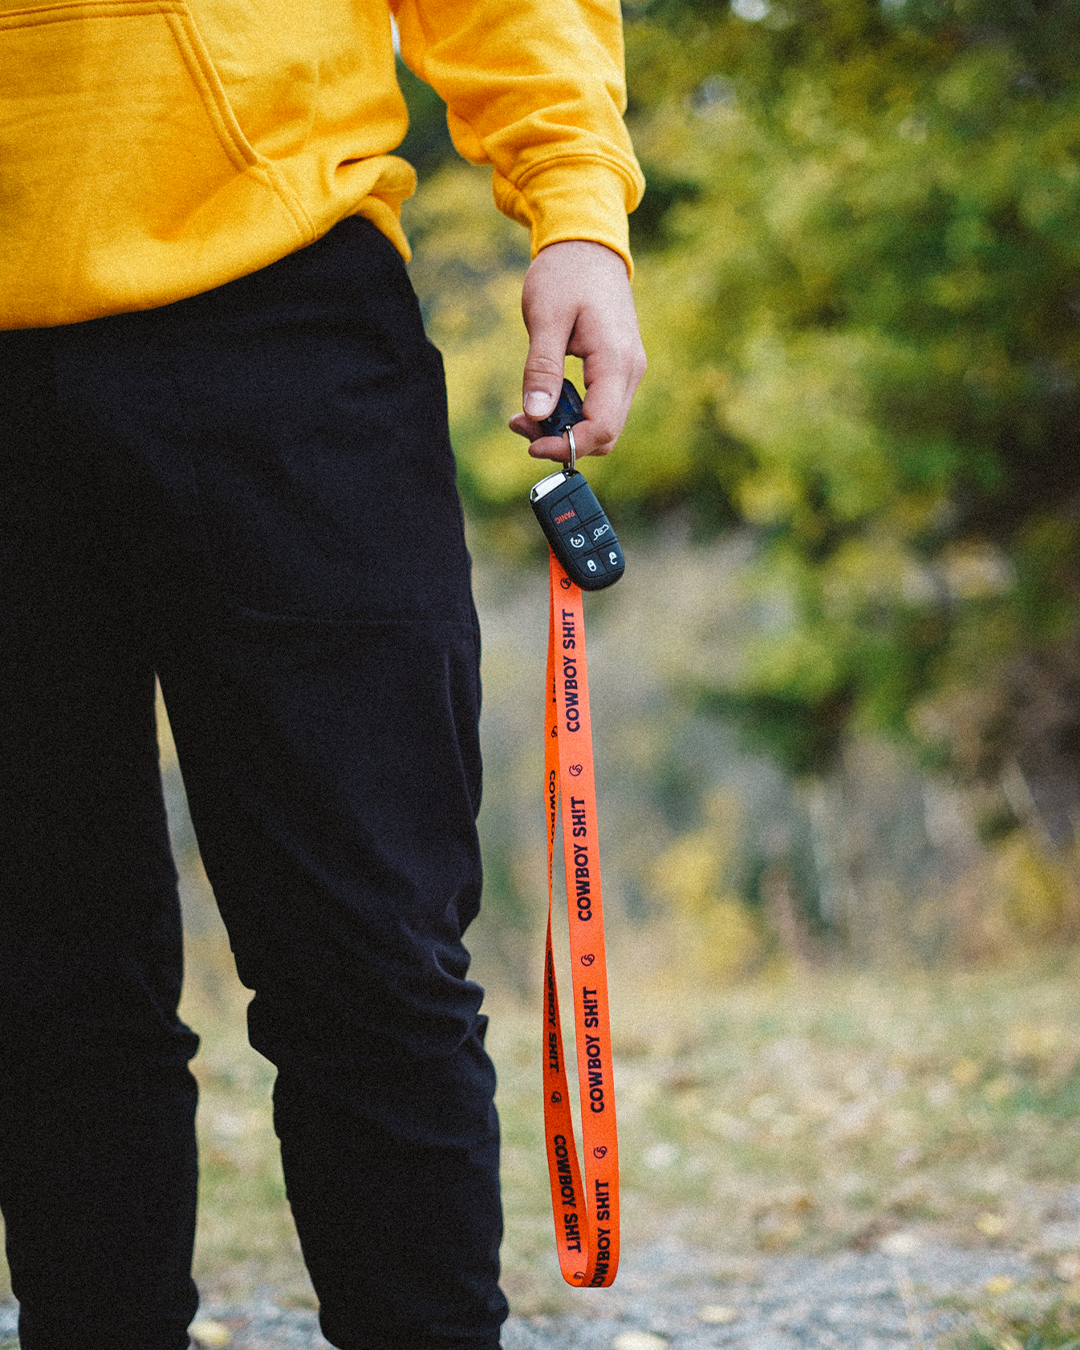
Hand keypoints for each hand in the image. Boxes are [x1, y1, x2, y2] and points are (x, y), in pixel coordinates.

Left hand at [509, 240, 645, 461]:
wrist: (588, 245)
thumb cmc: (565, 274)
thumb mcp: (545, 318)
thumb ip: (542, 368)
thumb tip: (537, 415)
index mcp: (616, 360)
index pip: (601, 427)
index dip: (567, 445)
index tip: (532, 442)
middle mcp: (630, 371)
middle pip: (605, 434)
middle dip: (563, 440)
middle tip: (521, 424)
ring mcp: (627, 371)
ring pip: (602, 424)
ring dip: (565, 428)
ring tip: (527, 412)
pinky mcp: (618, 369)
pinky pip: (599, 406)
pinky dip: (572, 412)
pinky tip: (545, 398)